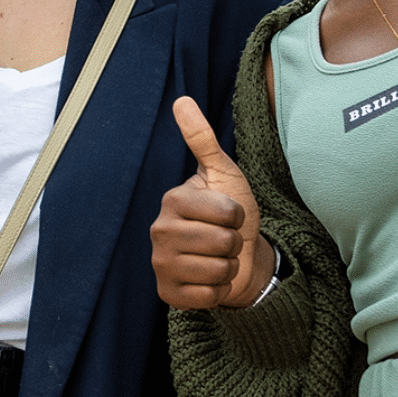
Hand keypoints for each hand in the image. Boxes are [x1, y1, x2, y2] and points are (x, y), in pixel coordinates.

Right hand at [151, 97, 273, 309]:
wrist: (236, 258)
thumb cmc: (231, 213)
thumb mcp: (223, 174)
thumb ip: (203, 140)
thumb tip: (182, 100)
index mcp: (172, 201)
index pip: (226, 213)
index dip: (238, 215)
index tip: (229, 215)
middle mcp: (159, 232)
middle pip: (222, 243)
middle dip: (235, 243)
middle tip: (225, 240)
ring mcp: (160, 264)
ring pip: (217, 270)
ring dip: (229, 267)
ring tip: (219, 259)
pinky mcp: (167, 294)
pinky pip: (207, 296)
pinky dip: (219, 291)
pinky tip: (210, 280)